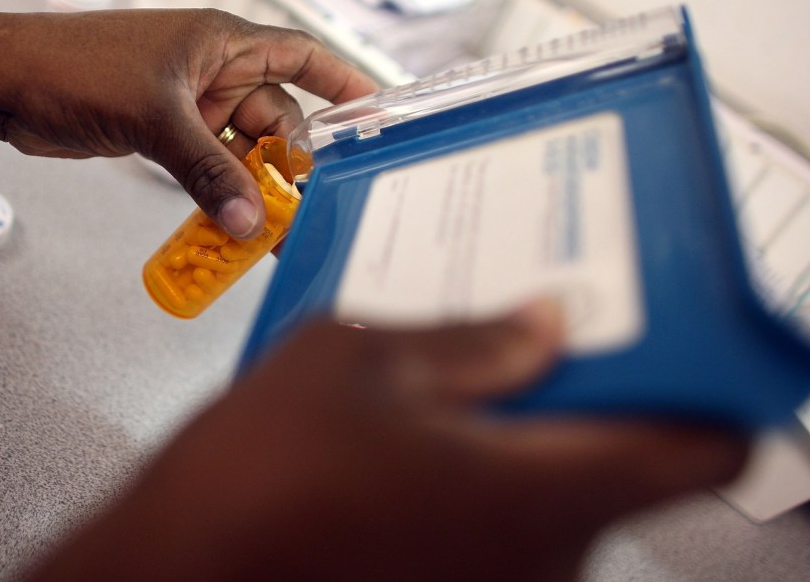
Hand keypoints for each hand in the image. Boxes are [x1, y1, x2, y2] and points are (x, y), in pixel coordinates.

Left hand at [0, 8, 377, 238]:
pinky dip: (220, 193)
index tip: (377, 113)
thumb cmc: (76, 68)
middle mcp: (213, 70)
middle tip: (309, 211)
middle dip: (291, 163)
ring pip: (241, 150)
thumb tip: (252, 223)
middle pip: (275, 118)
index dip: (342, 82)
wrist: (7, 84)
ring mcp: (188, 104)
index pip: (301, 55)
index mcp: (222, 42)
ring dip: (253, 187)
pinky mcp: (165, 133)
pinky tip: (230, 226)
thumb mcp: (155, 119)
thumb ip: (208, 172)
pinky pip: (209, 166)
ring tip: (273, 234)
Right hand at [29, 302, 746, 581]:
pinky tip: (407, 438)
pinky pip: (503, 528)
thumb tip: (540, 324)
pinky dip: (478, 475)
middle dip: (582, 390)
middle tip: (529, 327)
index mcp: (540, 489)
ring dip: (518, 430)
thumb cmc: (254, 483)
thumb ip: (468, 338)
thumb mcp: (357, 361)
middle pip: (624, 460)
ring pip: (554, 492)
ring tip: (442, 377)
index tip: (673, 336)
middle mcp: (543, 562)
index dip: (703, 381)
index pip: (704, 443)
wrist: (176, 578)